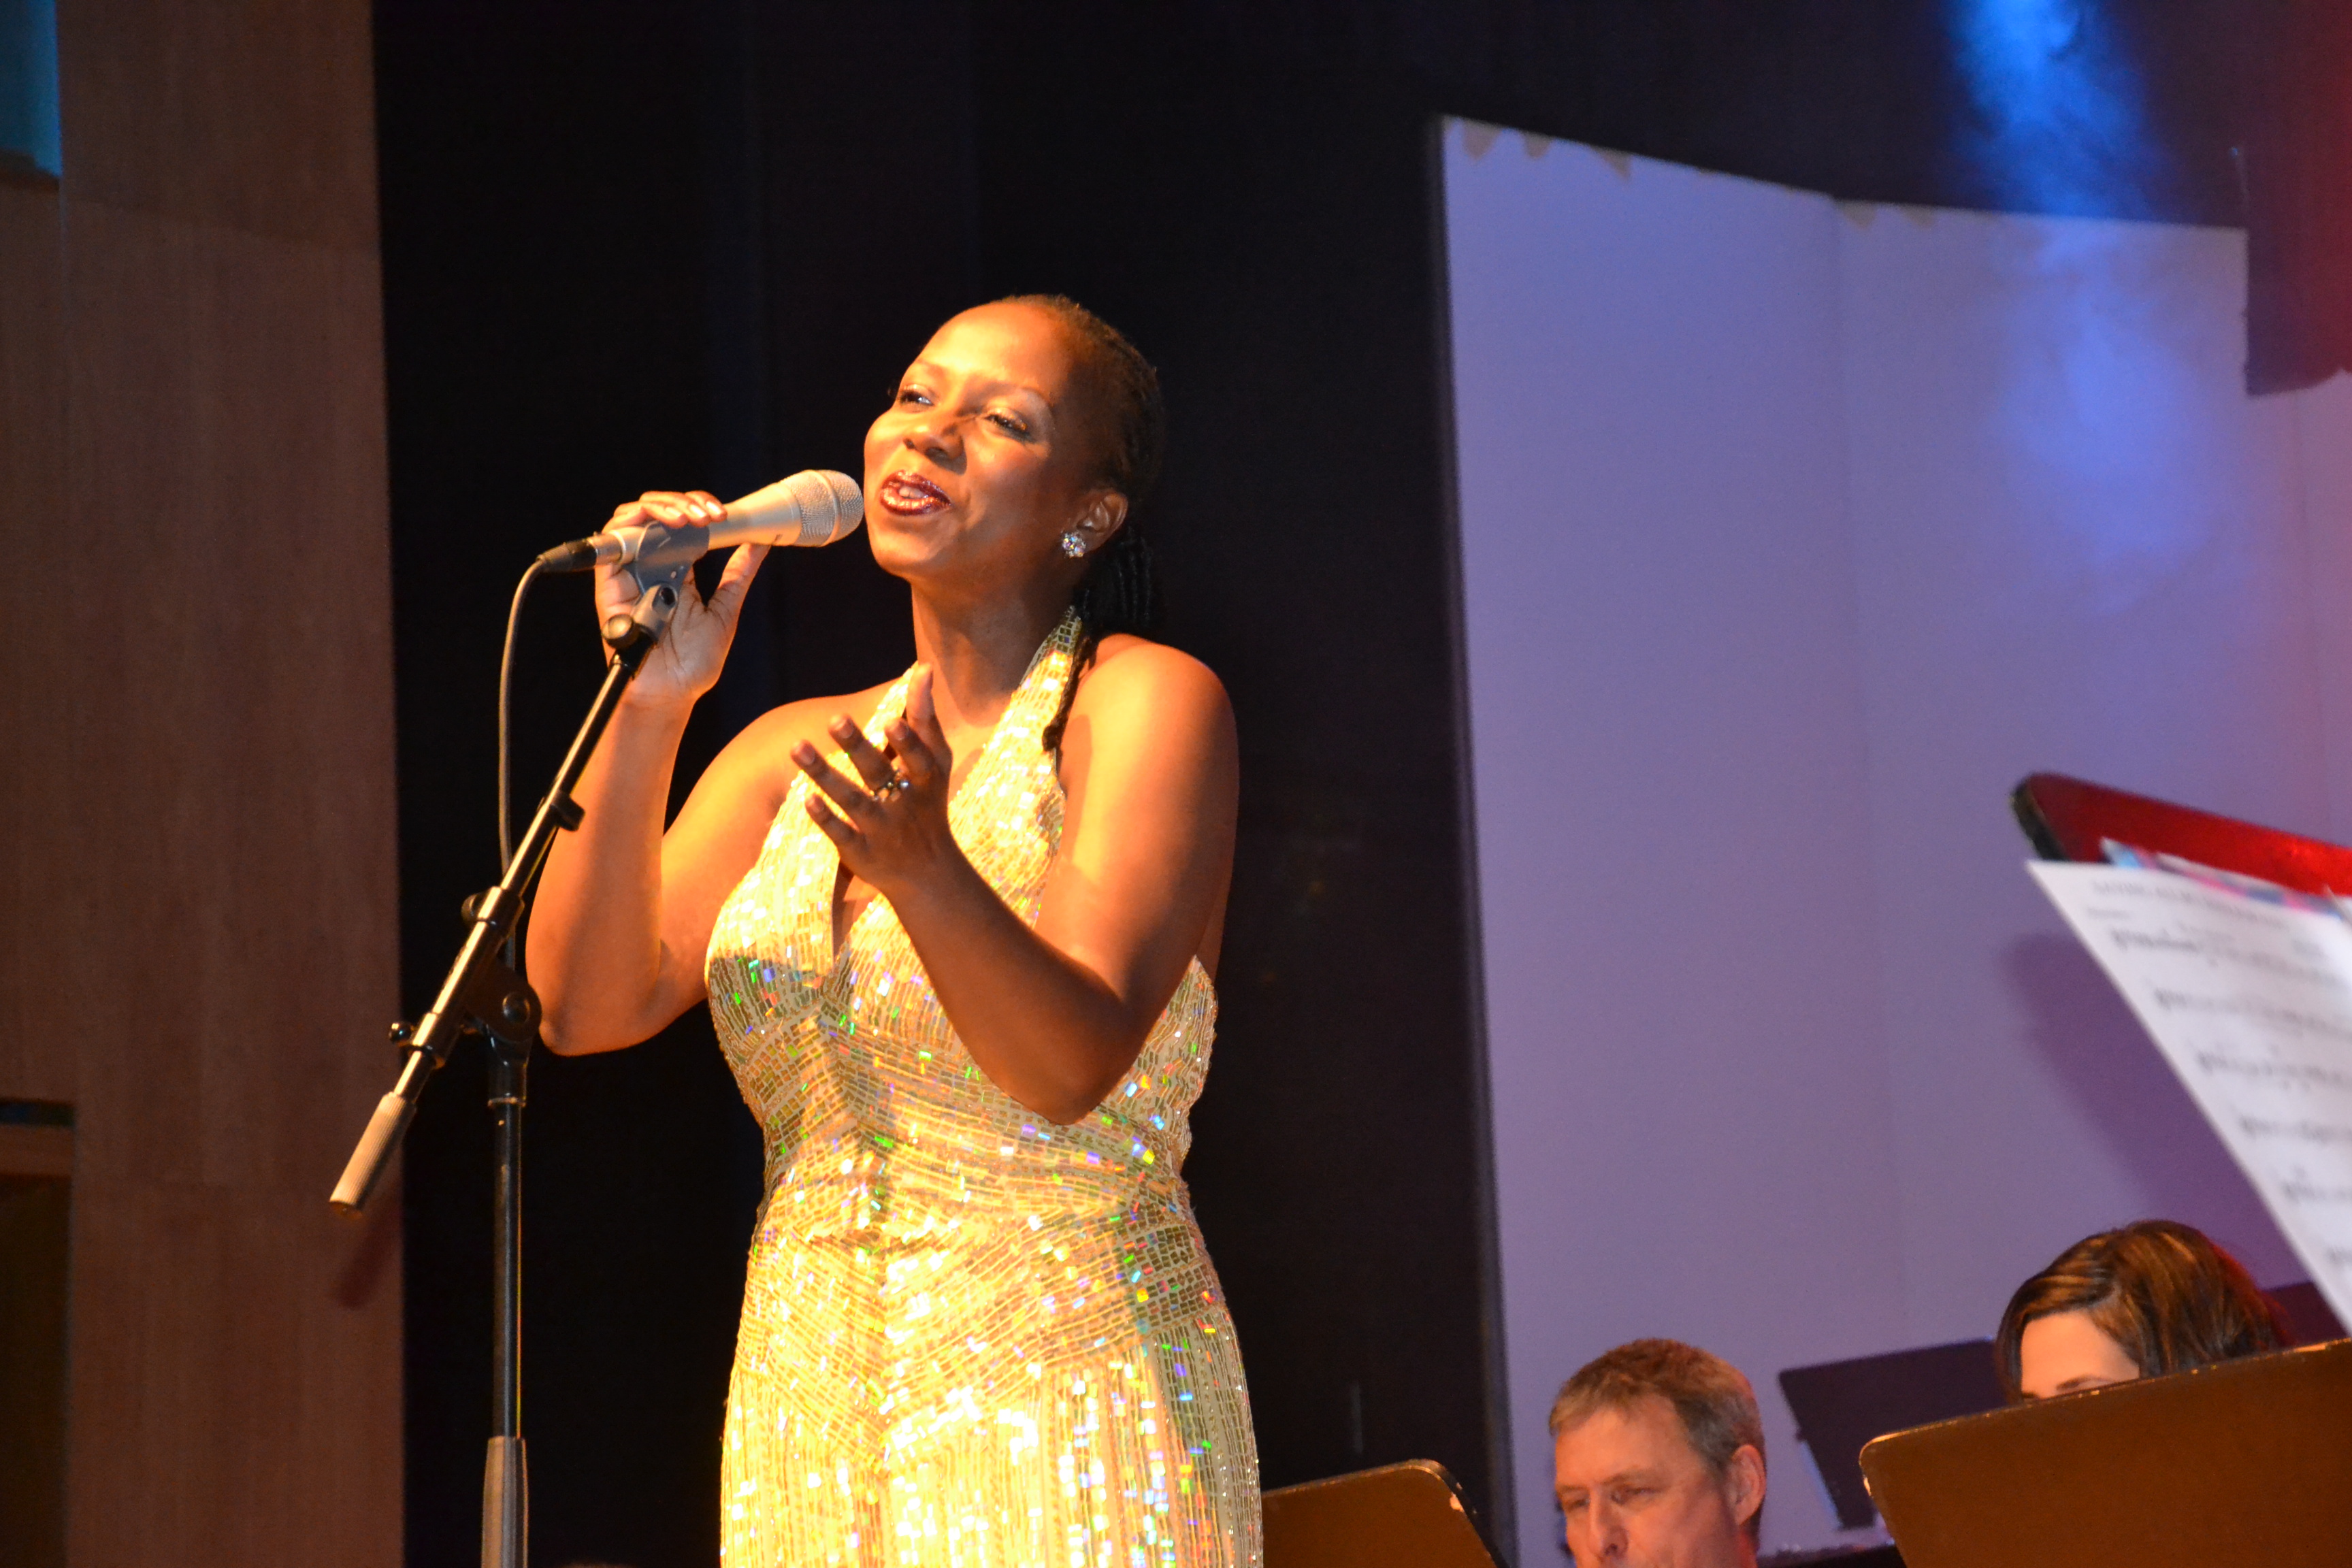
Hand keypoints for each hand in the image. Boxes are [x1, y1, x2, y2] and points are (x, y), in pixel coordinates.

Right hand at [596, 490, 765, 711]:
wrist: (671, 692)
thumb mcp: (726, 609)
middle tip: (711, 514)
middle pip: (656, 513)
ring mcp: (630, 571)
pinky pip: (612, 541)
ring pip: (632, 517)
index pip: (681, 521)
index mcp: (677, 568)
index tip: (725, 515)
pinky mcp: (611, 582)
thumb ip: (739, 574)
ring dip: (662, 506)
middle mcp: (651, 564)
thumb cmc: (693, 661)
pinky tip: (663, 524)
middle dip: (684, 501)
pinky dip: (634, 522)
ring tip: (689, 516)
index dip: (699, 507)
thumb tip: (760, 542)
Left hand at [792, 666, 961, 898]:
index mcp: (926, 782)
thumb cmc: (929, 805)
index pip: (919, 759)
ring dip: (825, 775)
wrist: (929, 874)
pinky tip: (805, 798)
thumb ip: (926, 717)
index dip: (906, 742)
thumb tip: (923, 668)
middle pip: (879, 774)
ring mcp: (882, 832)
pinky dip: (824, 817)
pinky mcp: (861, 853)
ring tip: (796, 747)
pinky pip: (840, 834)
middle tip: (834, 719)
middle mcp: (904, 806)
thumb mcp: (937, 763)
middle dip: (858, 748)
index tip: (890, 721)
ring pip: (852, 801)